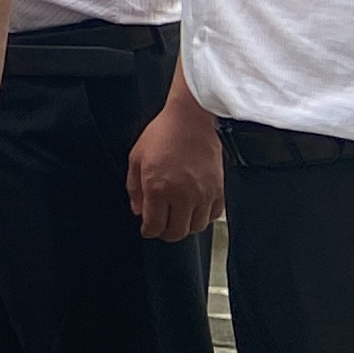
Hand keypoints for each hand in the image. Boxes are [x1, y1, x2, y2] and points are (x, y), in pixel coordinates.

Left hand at [124, 96, 224, 240]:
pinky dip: (204, 217)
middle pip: (177, 233)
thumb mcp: (136, 158)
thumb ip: (134, 188)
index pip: (155, 226)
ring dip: (185, 226)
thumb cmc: (162, 134)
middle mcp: (182, 195)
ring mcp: (203, 194)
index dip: (148, 231)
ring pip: (196, 227)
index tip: (147, 229)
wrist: (192, 119)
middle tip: (161, 226)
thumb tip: (138, 210)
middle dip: (166, 233)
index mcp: (158, 188)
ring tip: (178, 216)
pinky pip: (213, 215)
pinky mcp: (219, 189)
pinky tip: (195, 208)